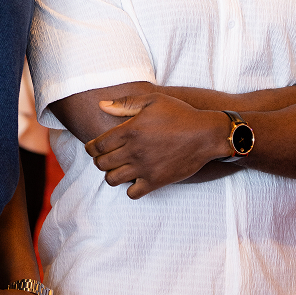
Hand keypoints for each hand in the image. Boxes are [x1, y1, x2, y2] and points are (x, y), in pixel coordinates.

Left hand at [85, 93, 230, 197]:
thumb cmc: (179, 114)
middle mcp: (134, 150)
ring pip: (112, 180)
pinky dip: (130, 189)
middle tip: (106, 157)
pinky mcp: (156, 181)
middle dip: (99, 160)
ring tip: (118, 168)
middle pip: (101, 163)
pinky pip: (132, 194)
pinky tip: (135, 178)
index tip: (92, 148)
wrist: (205, 134)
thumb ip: (124, 103)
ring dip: (111, 174)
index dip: (90, 148)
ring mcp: (144, 167)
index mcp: (130, 130)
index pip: (97, 146)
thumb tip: (101, 105)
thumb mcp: (152, 100)